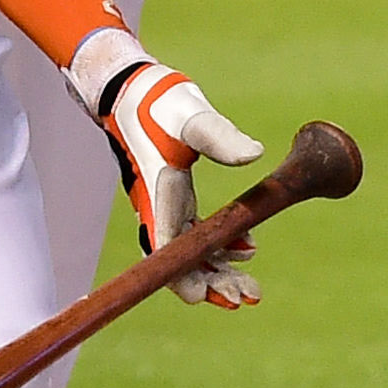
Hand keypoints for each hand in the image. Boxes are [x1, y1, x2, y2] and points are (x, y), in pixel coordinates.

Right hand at [75, 31, 267, 306]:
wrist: (133, 88)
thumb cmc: (158, 102)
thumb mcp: (193, 117)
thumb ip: (221, 136)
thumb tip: (254, 154)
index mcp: (160, 193)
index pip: (167, 248)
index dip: (185, 276)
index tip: (205, 296)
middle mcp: (159, 206)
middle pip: (181, 260)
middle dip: (212, 282)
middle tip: (247, 298)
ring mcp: (167, 205)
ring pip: (191, 251)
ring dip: (219, 271)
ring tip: (250, 289)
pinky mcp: (175, 198)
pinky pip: (194, 234)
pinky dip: (218, 247)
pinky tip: (246, 249)